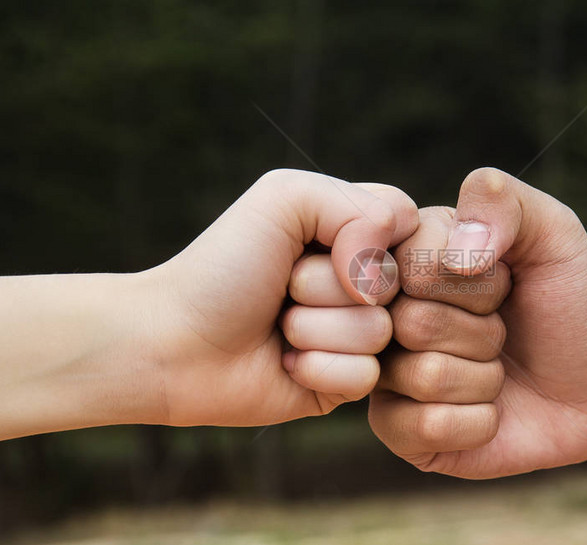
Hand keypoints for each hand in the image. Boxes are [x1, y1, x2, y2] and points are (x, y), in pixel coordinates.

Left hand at [138, 169, 417, 426]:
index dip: (372, 239)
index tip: (321, 244)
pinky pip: (365, 376)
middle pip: (396, 282)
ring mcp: (358, 335)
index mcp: (356, 231)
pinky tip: (284, 362)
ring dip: (314, 328)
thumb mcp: (285, 199)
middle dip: (326, 284)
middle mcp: (365, 282)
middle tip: (285, 286)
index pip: (413, 224)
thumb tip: (387, 271)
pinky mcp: (348, 382)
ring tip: (278, 326)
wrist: (174, 341)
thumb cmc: (224, 265)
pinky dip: (316, 367)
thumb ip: (359, 205)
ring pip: (380, 332)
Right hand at [368, 168, 586, 477]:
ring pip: (424, 377)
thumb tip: (456, 249)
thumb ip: (503, 201)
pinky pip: (426, 429)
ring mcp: (388, 374)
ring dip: (485, 378)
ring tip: (497, 369)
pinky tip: (490, 410)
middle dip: (483, 331)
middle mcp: (384, 314)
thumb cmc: (570, 299)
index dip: (476, 280)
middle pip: (412, 324)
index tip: (502, 281)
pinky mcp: (400, 431)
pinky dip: (478, 421)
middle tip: (502, 332)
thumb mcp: (553, 232)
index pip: (410, 262)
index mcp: (405, 257)